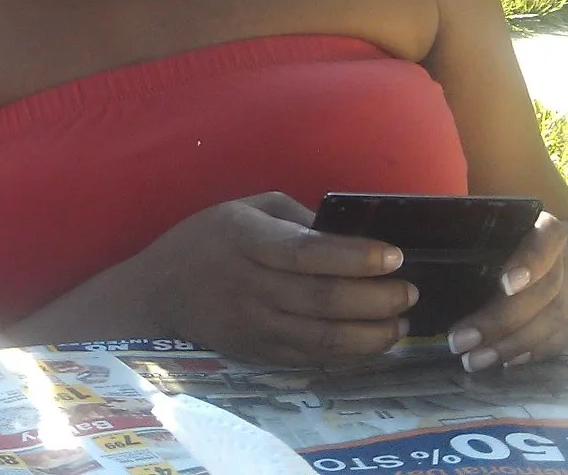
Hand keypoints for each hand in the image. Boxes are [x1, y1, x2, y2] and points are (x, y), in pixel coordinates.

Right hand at [143, 192, 414, 367]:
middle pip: (323, 300)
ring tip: (402, 323)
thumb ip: (295, 218)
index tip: (394, 256)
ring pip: (324, 338)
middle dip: (377, 299)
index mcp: (245, 239)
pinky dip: (352, 355)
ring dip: (373, 334)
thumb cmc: (206, 240)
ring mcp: (254, 326)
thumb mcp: (243, 208)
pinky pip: (314, 359)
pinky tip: (374, 342)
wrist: (159, 292)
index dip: (354, 257)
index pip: (306, 253)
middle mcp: (249, 286)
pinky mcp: (259, 354)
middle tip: (409, 292)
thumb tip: (348, 236)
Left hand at [444, 212, 567, 371]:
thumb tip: (420, 250)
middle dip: (502, 320)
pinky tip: (504, 363)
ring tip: (474, 360)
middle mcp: (564, 261)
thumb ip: (460, 230)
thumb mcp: (476, 225)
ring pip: (554, 320)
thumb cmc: (488, 235)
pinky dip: (531, 353)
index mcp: (543, 228)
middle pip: (546, 290)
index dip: (532, 261)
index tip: (505, 284)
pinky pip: (559, 339)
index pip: (548, 238)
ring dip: (512, 345)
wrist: (520, 247)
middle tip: (461, 341)